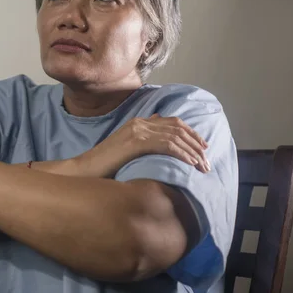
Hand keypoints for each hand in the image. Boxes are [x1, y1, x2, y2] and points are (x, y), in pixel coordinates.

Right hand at [80, 114, 209, 176]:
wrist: (85, 170)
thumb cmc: (104, 166)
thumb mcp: (125, 150)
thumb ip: (142, 141)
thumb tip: (158, 137)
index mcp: (138, 122)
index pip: (172, 122)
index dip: (190, 133)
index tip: (202, 147)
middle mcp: (139, 122)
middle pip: (177, 127)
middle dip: (195, 143)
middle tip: (207, 159)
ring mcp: (137, 130)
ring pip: (175, 137)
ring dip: (192, 151)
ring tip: (202, 165)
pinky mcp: (136, 142)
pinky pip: (166, 145)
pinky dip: (182, 154)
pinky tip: (190, 164)